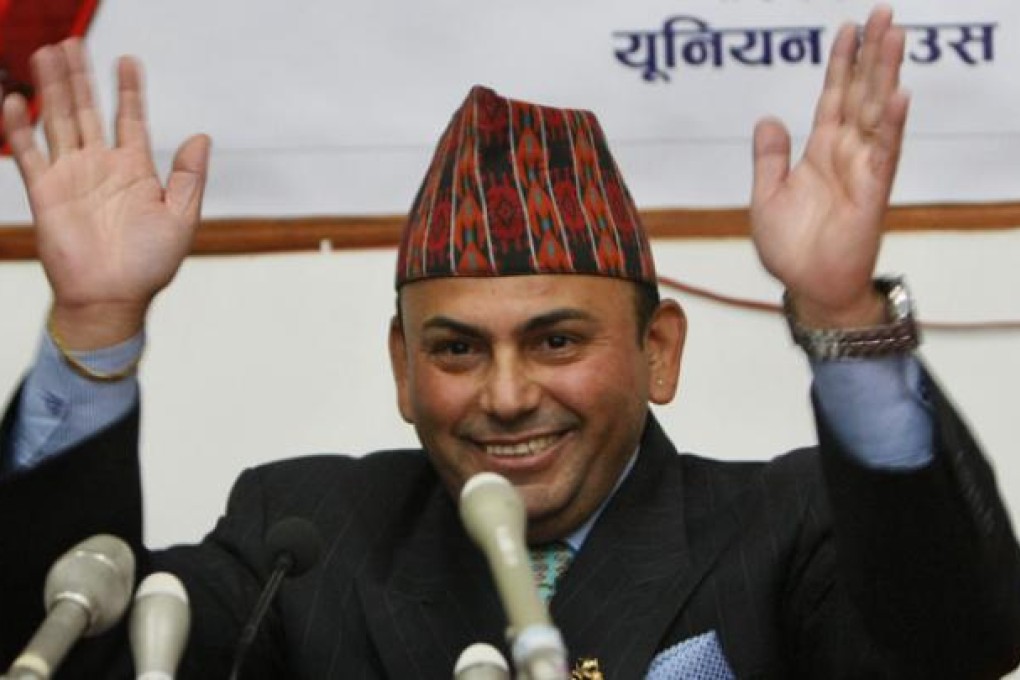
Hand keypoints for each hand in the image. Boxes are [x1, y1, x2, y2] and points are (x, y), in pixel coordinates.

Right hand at [1, 39, 209, 347]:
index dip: (129, 89)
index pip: (130, 119)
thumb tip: (202, 136)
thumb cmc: (150, 264)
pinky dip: (20, 127)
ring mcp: (71, 176)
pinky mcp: (45, 191)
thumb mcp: (182, 217)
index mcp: (136, 170)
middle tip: (73, 42)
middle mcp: (101, 166)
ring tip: (48, 54)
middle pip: (88, 110)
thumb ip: (190, 176)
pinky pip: (28, 152)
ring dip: (53, 89)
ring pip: (59, 121)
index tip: (128, 59)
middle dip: (81, 77)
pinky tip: (18, 100)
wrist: (114, 298)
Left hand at [750, 5, 908, 327]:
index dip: (840, 63)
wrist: (807, 287)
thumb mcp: (766, 196)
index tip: (846, 28)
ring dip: (885, 74)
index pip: (833, 97)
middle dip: (870, 54)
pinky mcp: (873, 192)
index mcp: (819, 152)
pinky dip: (892, 124)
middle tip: (882, 12)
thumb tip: (768, 119)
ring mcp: (862, 169)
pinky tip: (898, 94)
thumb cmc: (790, 248)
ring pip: (877, 112)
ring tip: (893, 35)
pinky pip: (884, 153)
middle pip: (861, 93)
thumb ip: (769, 158)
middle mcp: (845, 153)